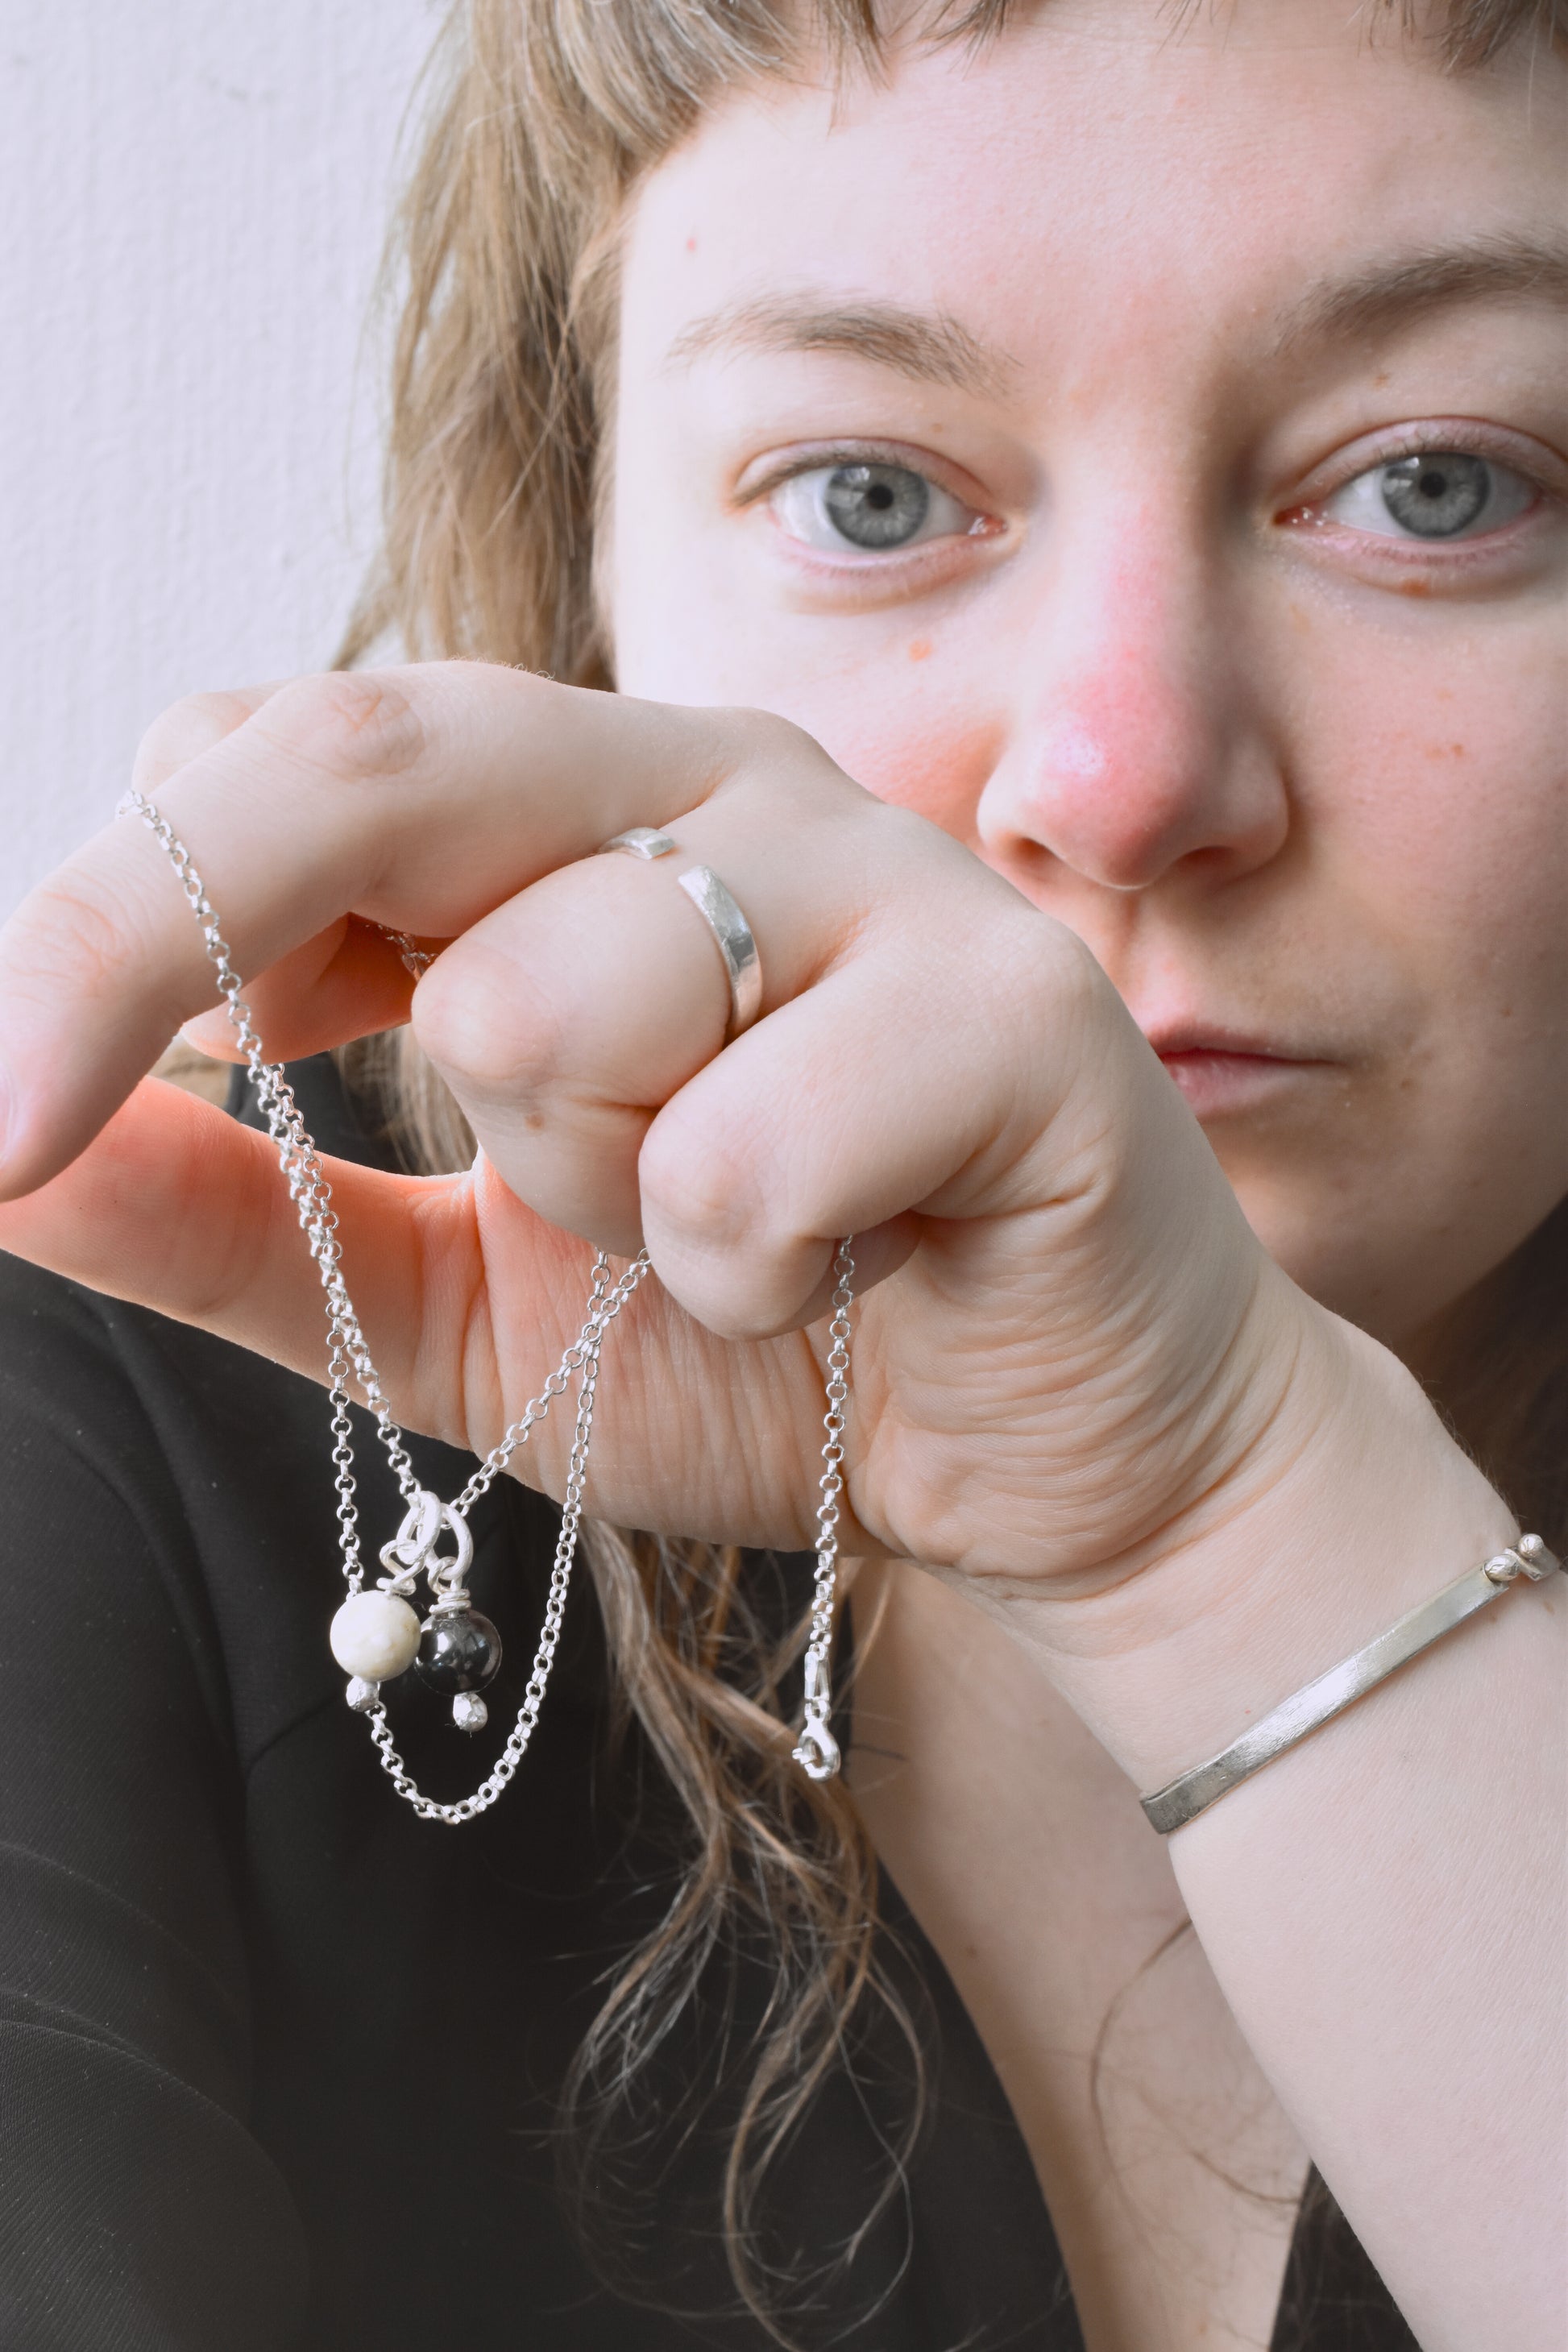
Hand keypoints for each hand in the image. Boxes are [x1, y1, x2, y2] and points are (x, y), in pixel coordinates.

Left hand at [0, 662, 1338, 1619]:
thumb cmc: (768, 1342)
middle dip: (156, 940)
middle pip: (364, 756)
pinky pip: (741, 1144)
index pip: (266, 752)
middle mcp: (706, 786)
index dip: (104, 917)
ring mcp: (871, 874)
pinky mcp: (1012, 1008)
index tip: (10, 1116)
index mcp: (562, 822)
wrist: (1053, 1456)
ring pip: (545, 988)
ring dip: (588, 1187)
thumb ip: (237, 1226)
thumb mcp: (448, 1303)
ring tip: (731, 1232)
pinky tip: (849, 1271)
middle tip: (19, 1129)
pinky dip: (747, 1271)